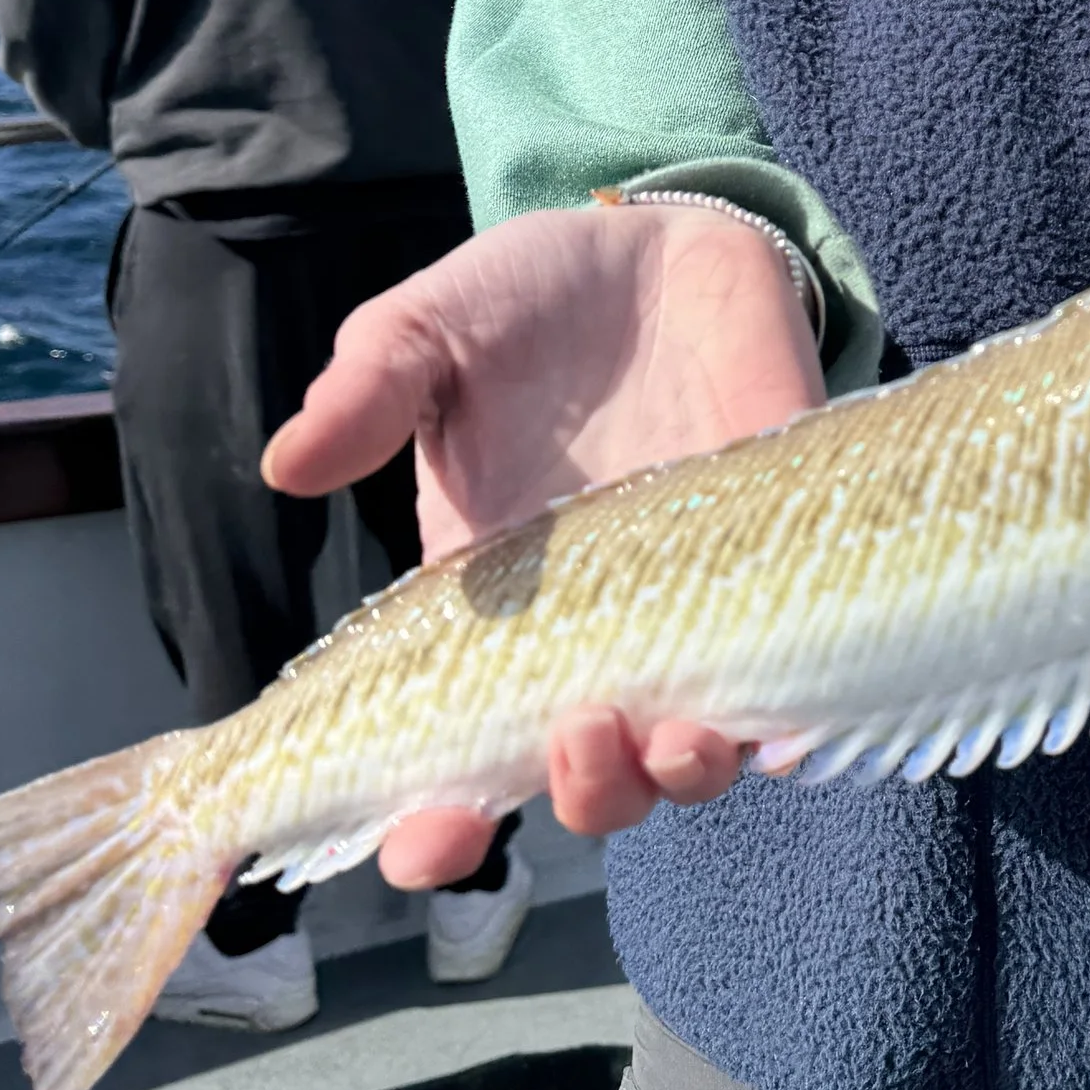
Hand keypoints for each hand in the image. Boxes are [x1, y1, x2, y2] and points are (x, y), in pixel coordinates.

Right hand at [261, 200, 825, 883]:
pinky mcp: (794, 571)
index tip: (418, 844)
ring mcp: (699, 616)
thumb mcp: (434, 330)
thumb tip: (286, 466)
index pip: (455, 757)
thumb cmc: (531, 300)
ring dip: (682, 773)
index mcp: (490, 613)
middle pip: (590, 783)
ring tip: (673, 735)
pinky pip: (802, 680)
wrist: (670, 245)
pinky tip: (789, 733)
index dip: (435, 824)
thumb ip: (370, 390)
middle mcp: (595, 639)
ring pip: (694, 756)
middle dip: (582, 797)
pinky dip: (797, 724)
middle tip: (570, 740)